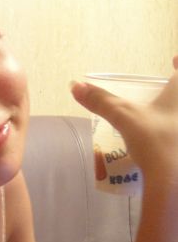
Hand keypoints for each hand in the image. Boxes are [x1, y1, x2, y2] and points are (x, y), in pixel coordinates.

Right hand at [71, 58, 177, 186]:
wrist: (174, 182)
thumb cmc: (156, 141)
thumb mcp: (125, 118)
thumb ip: (101, 101)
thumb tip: (75, 85)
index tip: (173, 59)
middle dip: (173, 93)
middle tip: (162, 93)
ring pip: (176, 115)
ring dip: (170, 113)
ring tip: (160, 118)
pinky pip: (176, 134)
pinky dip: (171, 135)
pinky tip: (163, 142)